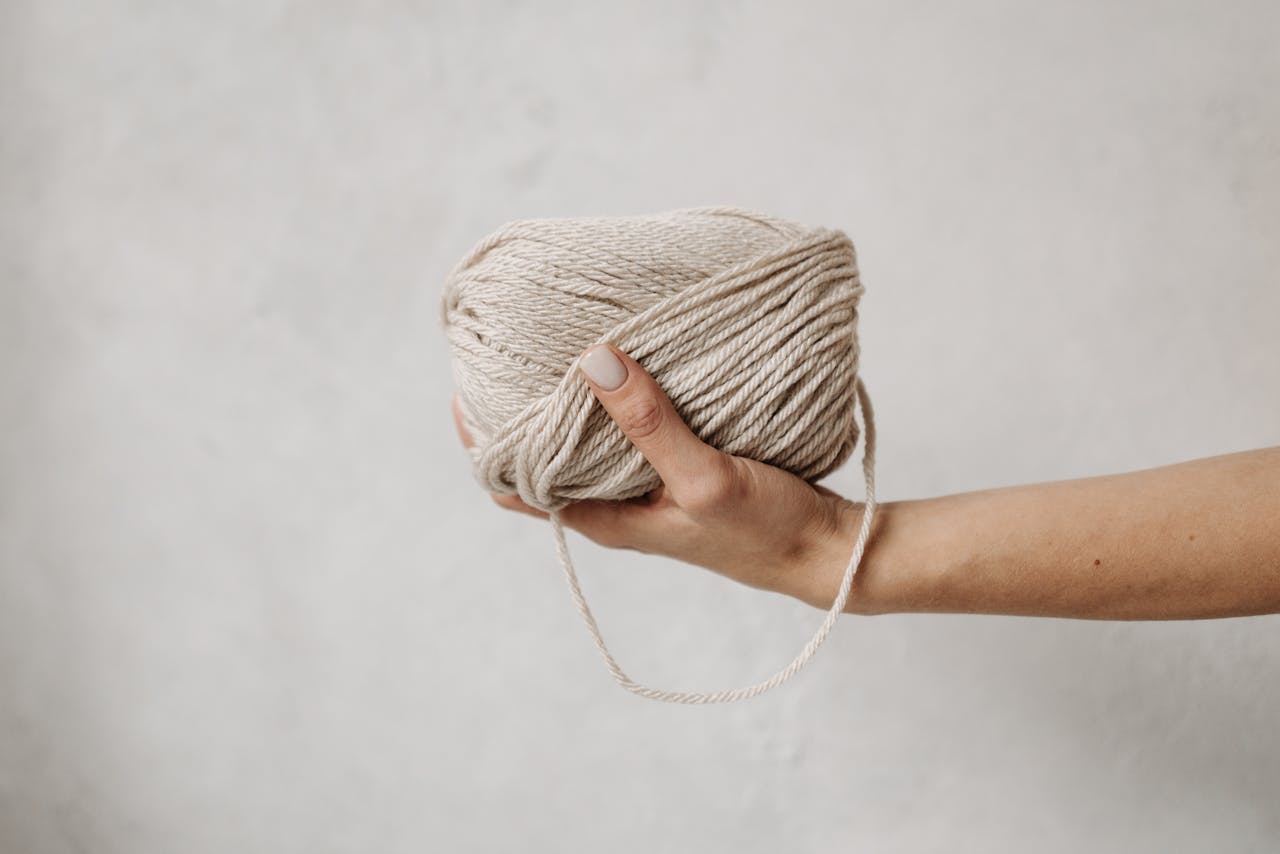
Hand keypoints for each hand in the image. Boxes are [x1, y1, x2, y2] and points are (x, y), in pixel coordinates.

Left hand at [452, 344, 876, 611]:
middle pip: (540, 457)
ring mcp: (642, 487)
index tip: (470, 389)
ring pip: (582, 441)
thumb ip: (650, 424)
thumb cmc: (765, 529)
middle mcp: (611, 503)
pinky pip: (624, 431)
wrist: (824, 551)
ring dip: (567, 402)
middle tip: (510, 349)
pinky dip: (614, 401)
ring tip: (557, 343)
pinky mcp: (673, 470)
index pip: (511, 483)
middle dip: (519, 411)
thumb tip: (592, 362)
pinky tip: (626, 363)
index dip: (483, 441)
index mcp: (602, 516)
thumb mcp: (706, 477)